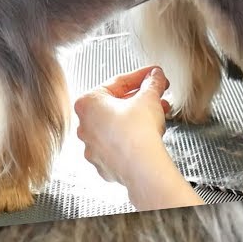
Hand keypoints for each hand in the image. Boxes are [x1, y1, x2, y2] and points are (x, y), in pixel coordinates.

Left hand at [73, 66, 202, 209]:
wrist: (142, 166)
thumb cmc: (137, 132)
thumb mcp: (149, 98)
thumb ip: (152, 83)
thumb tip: (155, 77)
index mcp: (87, 103)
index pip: (118, 83)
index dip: (142, 76)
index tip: (153, 75)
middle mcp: (84, 125)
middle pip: (117, 105)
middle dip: (141, 100)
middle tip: (157, 96)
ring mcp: (92, 147)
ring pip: (118, 126)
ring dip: (138, 119)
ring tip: (158, 116)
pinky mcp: (103, 164)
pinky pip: (119, 146)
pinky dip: (132, 140)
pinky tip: (148, 136)